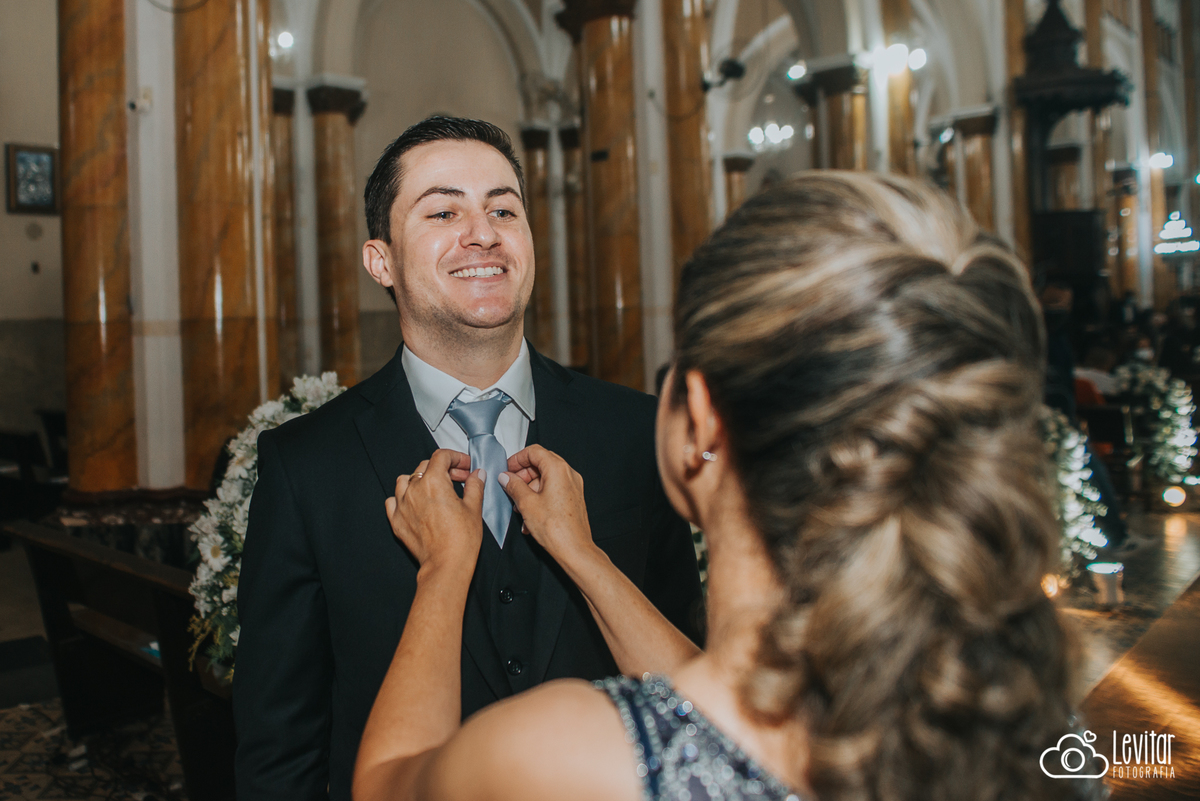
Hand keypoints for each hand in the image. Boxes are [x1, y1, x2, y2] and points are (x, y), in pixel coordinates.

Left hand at [386, 449, 483, 576]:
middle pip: (425, 466)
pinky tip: (415, 502)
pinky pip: (393, 500)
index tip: (465, 466)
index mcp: (433, 482)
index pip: (441, 456)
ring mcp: (402, 505)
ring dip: (420, 479)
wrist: (446, 565)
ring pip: (405, 480)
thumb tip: (477, 475)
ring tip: (434, 488)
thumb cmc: (460, 540)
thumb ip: (474, 486)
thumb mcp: (474, 508)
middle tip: (459, 478)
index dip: (456, 457)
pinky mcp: (396, 520)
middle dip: (443, 468)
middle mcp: (414, 490)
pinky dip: (402, 497)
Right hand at [500, 445, 594, 566]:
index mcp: (558, 469)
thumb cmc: (556, 529)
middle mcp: (569, 474)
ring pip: (546, 478)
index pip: (534, 451)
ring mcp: (573, 486)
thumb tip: (506, 477)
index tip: (507, 469)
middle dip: (523, 475)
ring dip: (530, 489)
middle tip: (510, 486)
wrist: (575, 550)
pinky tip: (530, 515)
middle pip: (541, 463)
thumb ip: (514, 486)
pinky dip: (539, 497)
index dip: (517, 459)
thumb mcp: (526, 504)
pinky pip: (553, 490)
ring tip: (519, 506)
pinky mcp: (573, 499)